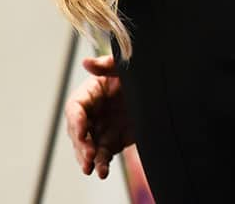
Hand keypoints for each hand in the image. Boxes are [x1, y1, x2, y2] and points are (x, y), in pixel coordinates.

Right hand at [64, 55, 134, 177]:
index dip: (76, 120)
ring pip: (89, 147)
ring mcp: (101, 129)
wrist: (158, 88)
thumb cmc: (136, 73)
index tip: (81, 131)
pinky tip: (101, 172)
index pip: (75, 108)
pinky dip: (101, 164)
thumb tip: (87, 62)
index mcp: (90, 94)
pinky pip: (104, 155)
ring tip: (92, 168)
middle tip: (89, 153)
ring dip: (88, 158)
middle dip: (81, 144)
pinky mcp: (113, 141)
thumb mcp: (123, 66)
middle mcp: (92, 114)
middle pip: (78, 132)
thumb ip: (106, 65)